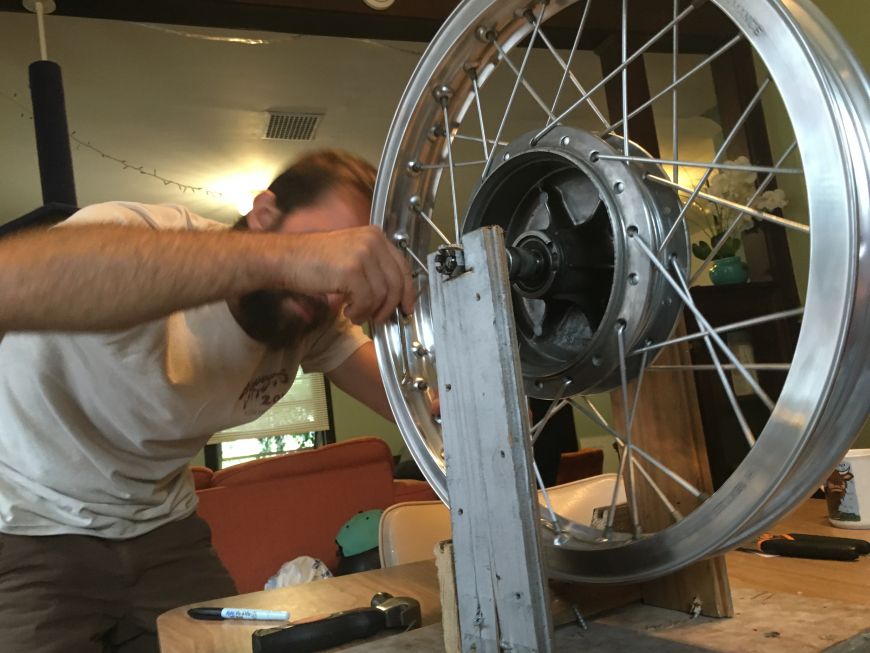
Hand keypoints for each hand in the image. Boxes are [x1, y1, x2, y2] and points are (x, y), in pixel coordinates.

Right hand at [275, 226, 414, 323]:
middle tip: (379, 318)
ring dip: (370, 311)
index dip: (408, 291)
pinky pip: (367, 300)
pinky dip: (359, 312)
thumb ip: (373, 268)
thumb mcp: (350, 256)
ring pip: (382, 295)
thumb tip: (393, 296)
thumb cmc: (313, 261)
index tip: (406, 308)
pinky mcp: (351, 270)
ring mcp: (362, 254)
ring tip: (356, 313)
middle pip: (397, 283)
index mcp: (375, 236)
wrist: (286, 258)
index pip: (403, 266)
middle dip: (389, 307)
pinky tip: (348, 311)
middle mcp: (372, 241)